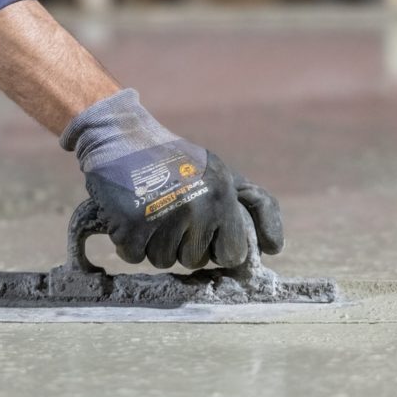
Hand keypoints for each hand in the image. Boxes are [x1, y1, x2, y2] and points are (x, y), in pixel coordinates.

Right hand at [61, 89, 283, 268]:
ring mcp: (163, 218)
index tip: (201, 226)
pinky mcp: (130, 225)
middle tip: (169, 210)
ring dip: (154, 243)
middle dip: (182, 243)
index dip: (215, 245)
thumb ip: (256, 205)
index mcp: (222, 197)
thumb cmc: (176, 159)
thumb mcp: (224, 173)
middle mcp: (197, 208)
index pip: (232, 255)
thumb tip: (275, 248)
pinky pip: (134, 257)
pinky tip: (129, 212)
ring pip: (163, 261)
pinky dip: (129, 241)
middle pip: (195, 261)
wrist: (120, 136)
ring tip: (149, 208)